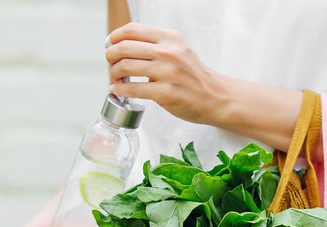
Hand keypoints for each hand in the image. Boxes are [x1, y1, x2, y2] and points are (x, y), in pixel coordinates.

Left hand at [106, 22, 226, 124]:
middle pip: (124, 47)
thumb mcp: (179, 49)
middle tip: (111, 64)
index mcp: (170, 38)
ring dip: (114, 74)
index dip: (115, 37)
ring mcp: (167, 72)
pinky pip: (133, 89)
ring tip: (115, 79)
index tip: (110, 45)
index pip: (132, 30)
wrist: (215, 96)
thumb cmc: (194, 75)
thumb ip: (157, 45)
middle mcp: (169, 52)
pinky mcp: (166, 93)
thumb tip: (124, 46)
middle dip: (111, 56)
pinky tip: (118, 91)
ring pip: (125, 67)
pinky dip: (120, 90)